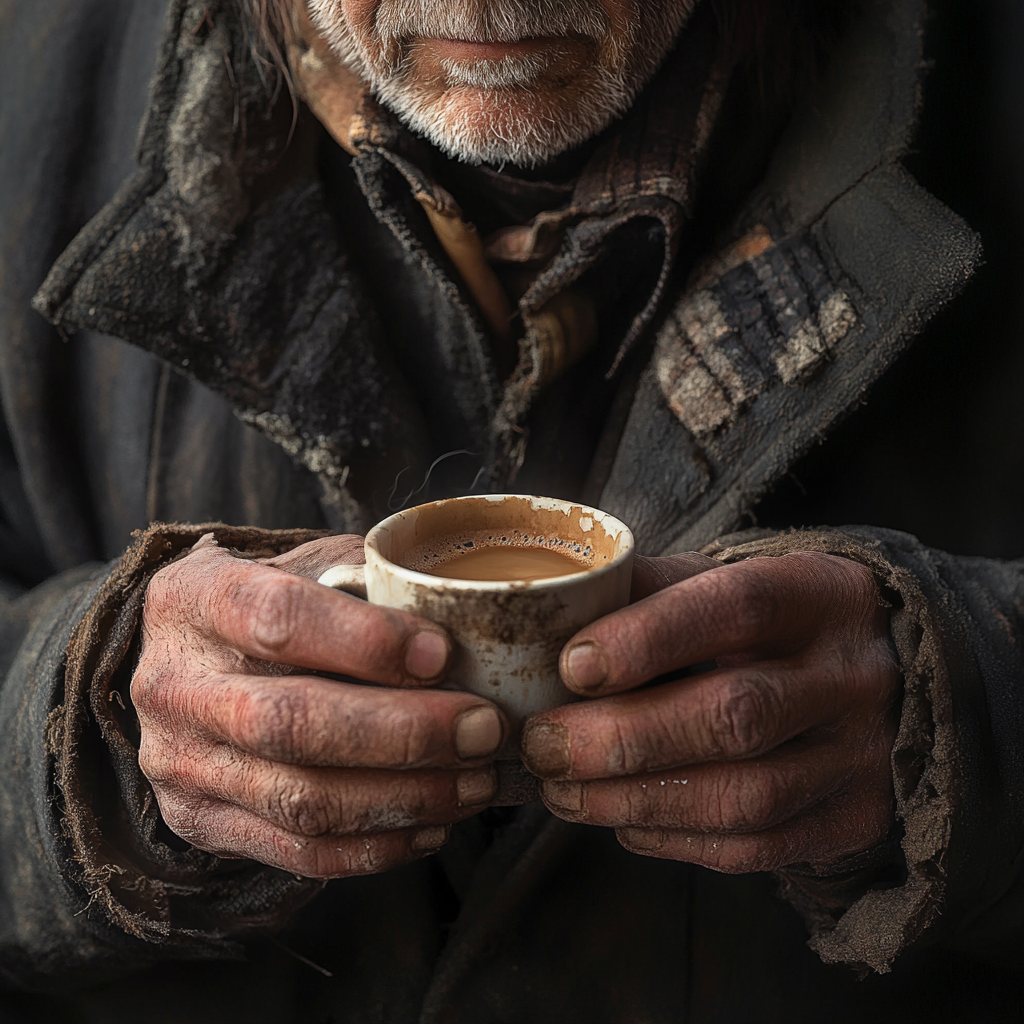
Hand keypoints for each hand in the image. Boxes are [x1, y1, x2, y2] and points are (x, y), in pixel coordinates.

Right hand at [131, 534, 506, 878]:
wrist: (190, 663)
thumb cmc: (273, 602)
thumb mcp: (306, 565)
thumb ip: (366, 583)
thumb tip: (459, 621)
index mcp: (196, 599)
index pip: (276, 618)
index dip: (365, 641)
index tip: (443, 653)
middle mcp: (176, 686)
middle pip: (291, 723)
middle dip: (406, 733)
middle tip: (485, 728)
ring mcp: (182, 765)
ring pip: (303, 800)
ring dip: (408, 796)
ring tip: (476, 779)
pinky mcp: (204, 824)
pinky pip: (300, 853)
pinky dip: (380, 845)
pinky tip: (434, 821)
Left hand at [521, 551, 900, 872]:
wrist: (890, 674)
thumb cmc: (775, 622)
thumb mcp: (727, 580)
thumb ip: (653, 588)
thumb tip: (559, 609)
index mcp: (818, 594)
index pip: (736, 606)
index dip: (649, 637)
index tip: (573, 665)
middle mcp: (852, 676)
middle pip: (735, 715)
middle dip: (621, 738)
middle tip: (541, 745)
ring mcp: (862, 756)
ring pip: (744, 797)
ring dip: (634, 800)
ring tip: (562, 790)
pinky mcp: (853, 819)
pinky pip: (756, 847)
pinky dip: (673, 839)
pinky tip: (622, 821)